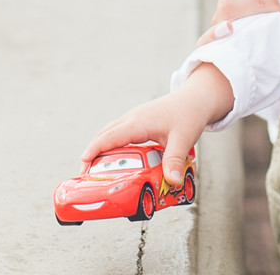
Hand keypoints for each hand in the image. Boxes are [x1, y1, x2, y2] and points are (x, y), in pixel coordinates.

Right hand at [81, 64, 231, 184]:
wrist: (196, 98)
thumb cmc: (189, 114)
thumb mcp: (183, 139)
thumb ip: (175, 161)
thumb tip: (172, 181)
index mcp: (138, 122)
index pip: (109, 138)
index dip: (94, 151)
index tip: (83, 166)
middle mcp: (132, 118)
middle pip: (104, 135)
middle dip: (92, 153)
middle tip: (86, 174)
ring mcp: (135, 118)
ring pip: (110, 132)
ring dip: (101, 148)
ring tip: (96, 169)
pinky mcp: (139, 120)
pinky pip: (119, 132)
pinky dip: (112, 144)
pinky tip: (115, 158)